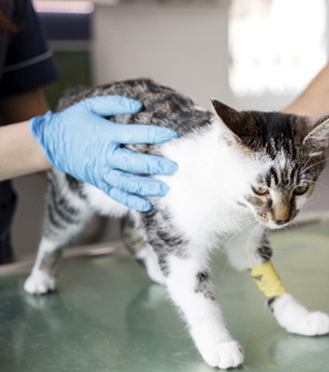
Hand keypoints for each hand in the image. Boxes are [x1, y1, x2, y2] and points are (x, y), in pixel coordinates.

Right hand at [30, 96, 177, 211]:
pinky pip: (116, 194)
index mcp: (105, 135)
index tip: (172, 134)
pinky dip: (131, 201)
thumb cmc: (75, 121)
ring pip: (126, 183)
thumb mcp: (91, 106)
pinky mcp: (99, 182)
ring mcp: (101, 172)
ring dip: (146, 187)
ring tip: (165, 189)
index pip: (134, 134)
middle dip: (154, 165)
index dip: (154, 134)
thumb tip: (138, 105)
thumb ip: (115, 104)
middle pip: (132, 163)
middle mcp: (105, 156)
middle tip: (173, 167)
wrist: (51, 143)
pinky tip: (147, 205)